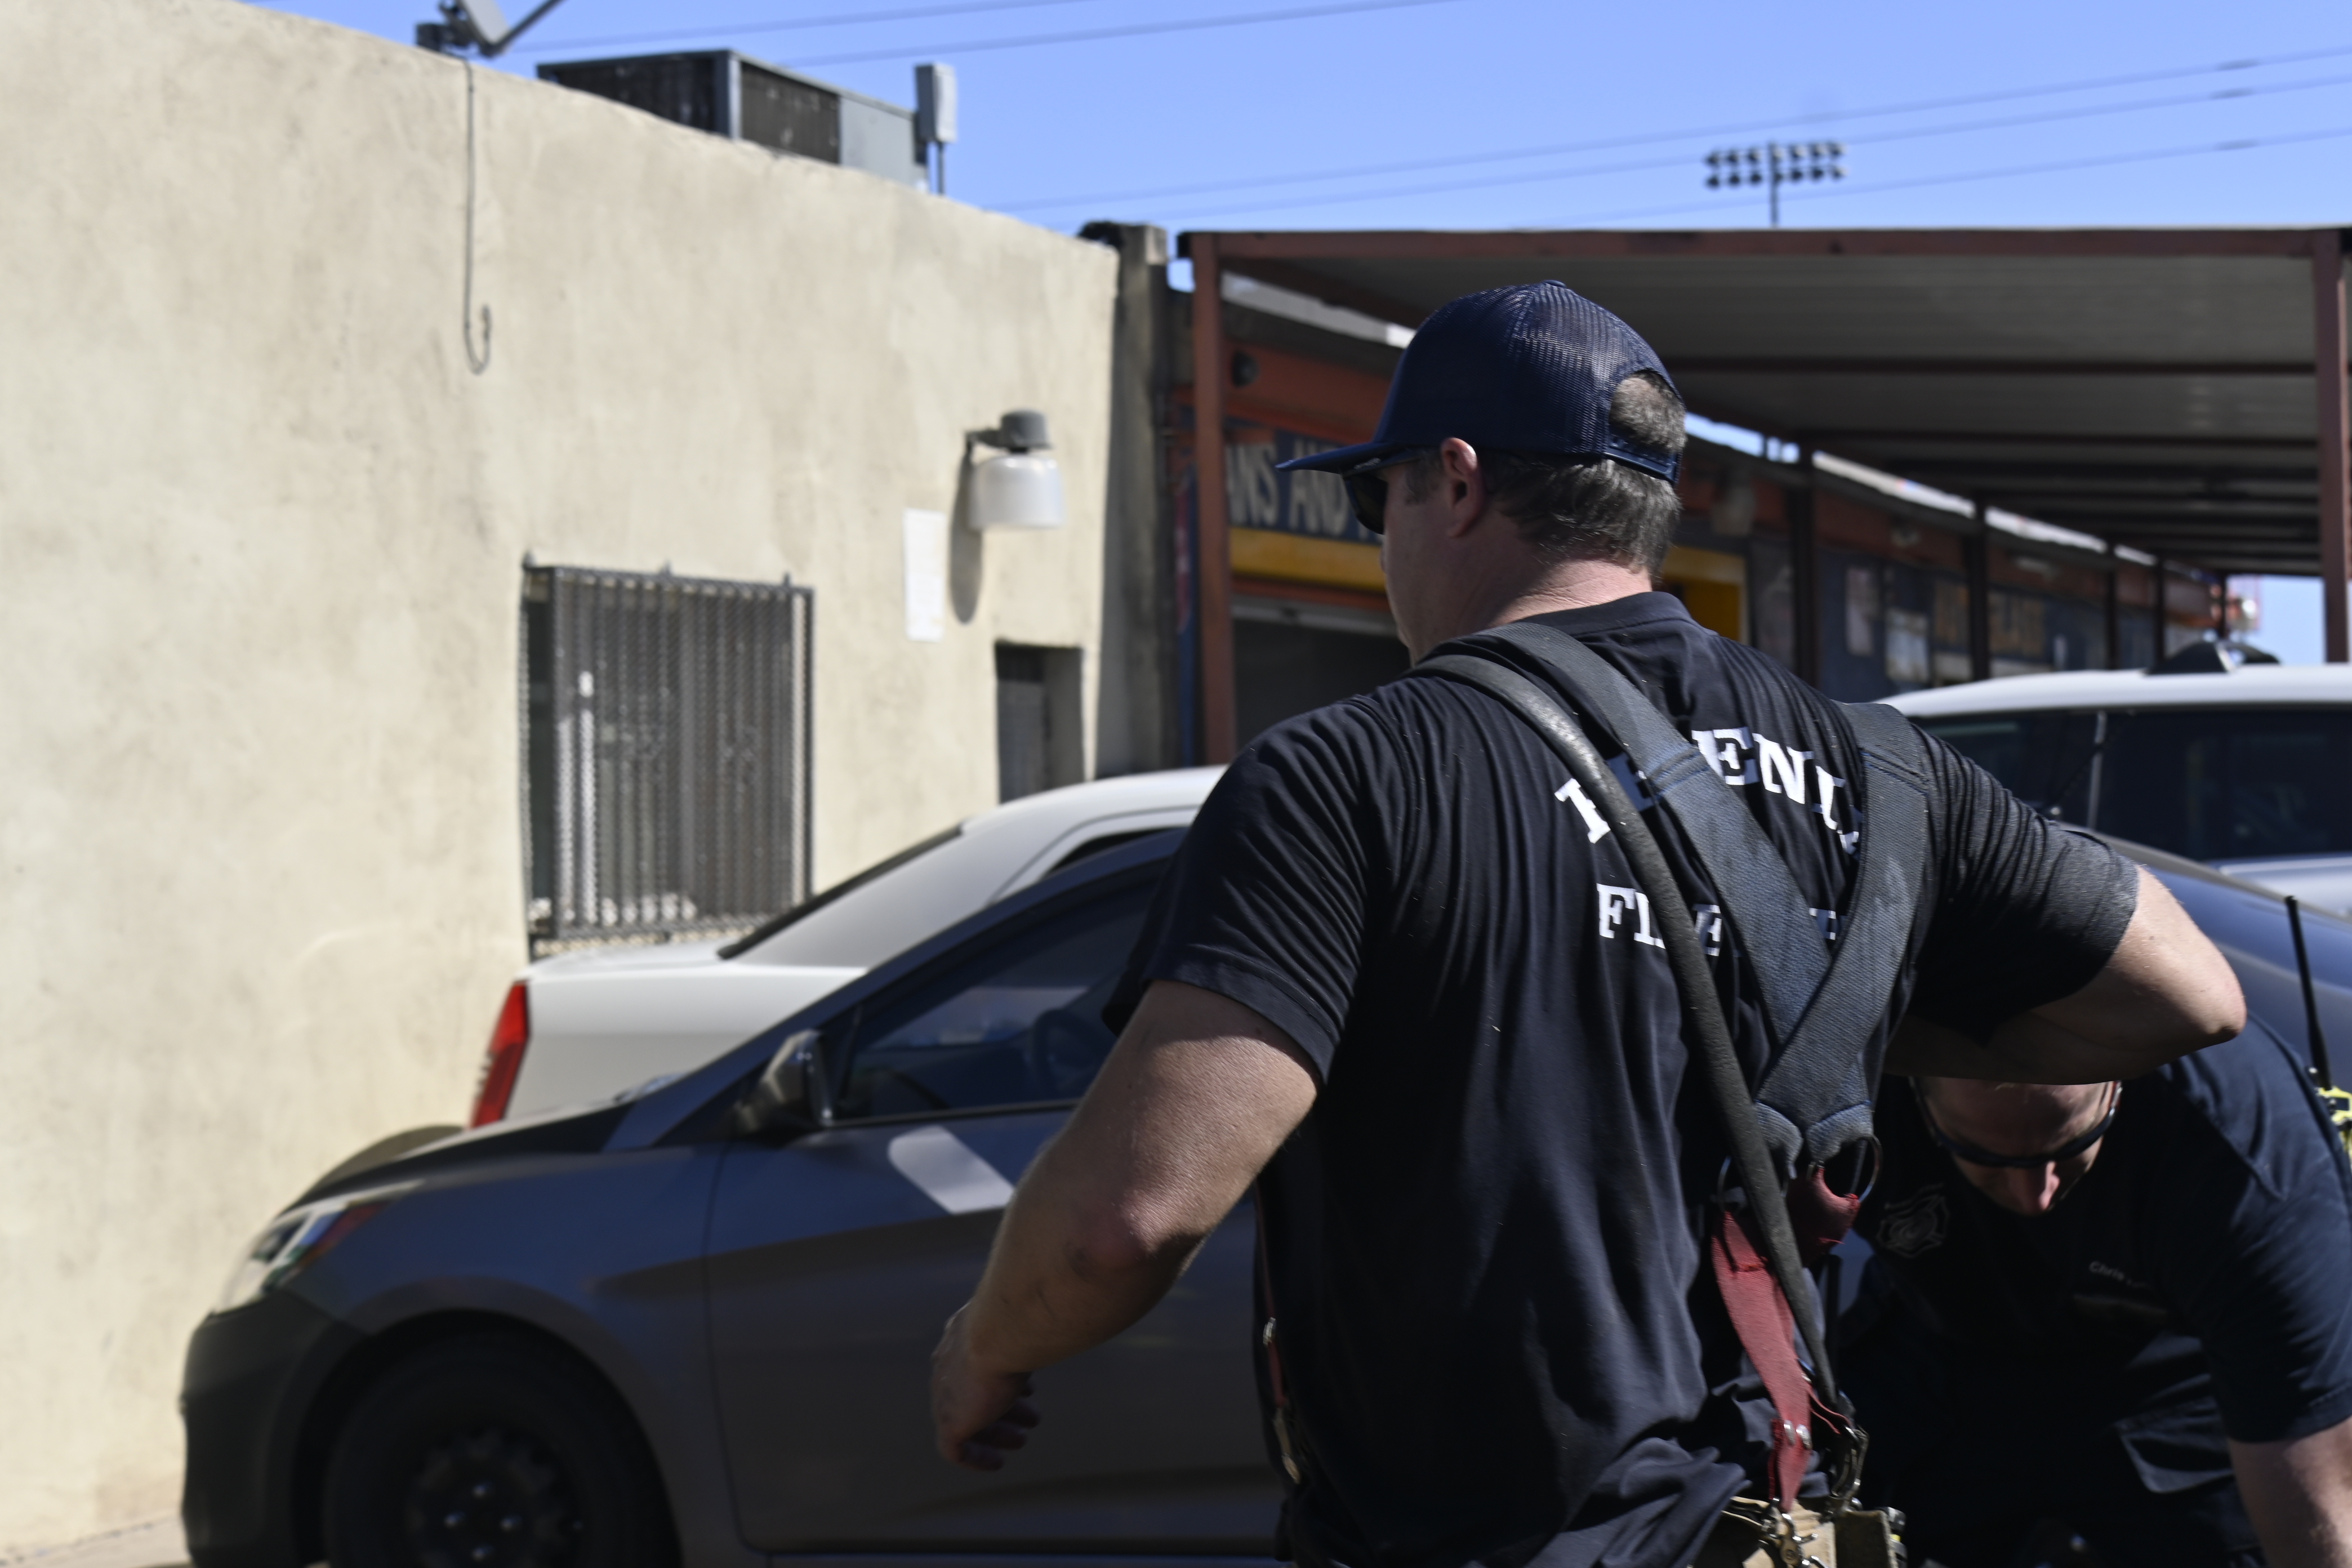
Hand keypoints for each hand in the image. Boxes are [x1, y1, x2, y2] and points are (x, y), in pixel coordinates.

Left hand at [931, 1303, 1040, 1470]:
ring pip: (966, 1420)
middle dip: (1003, 1408)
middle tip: (1030, 1419)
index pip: (977, 1365)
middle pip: (972, 1393)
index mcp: (962, 1336)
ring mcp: (945, 1394)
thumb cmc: (1021, 1320)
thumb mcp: (1025, 1321)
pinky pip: (954, 1449)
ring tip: (1022, 1438)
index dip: (1004, 1380)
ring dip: (996, 1431)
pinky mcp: (949, 1421)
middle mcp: (948, 1364)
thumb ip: (1032, 1328)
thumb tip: (1060, 1326)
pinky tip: (995, 1463)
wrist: (1001, 1330)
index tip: (1028, 1392)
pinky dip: (975, 1457)